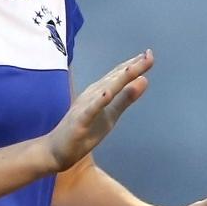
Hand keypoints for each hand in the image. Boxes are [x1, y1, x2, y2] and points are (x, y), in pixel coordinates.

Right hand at [39, 50, 152, 171]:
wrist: (56, 150)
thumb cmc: (85, 130)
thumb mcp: (111, 114)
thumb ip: (126, 98)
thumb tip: (144, 80)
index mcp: (100, 92)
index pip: (119, 75)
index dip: (135, 65)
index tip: (150, 54)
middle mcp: (92, 94)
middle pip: (114, 79)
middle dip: (132, 68)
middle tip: (149, 56)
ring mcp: (85, 107)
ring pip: (104, 91)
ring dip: (118, 80)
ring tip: (132, 69)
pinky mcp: (79, 122)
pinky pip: (90, 111)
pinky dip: (98, 102)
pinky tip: (107, 94)